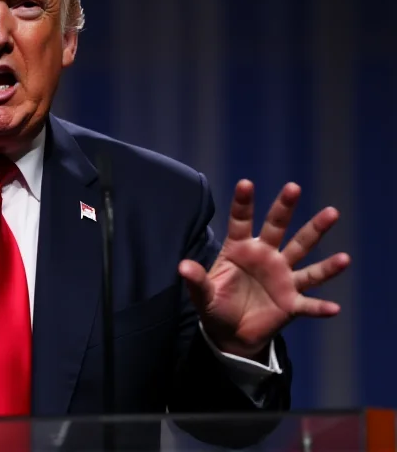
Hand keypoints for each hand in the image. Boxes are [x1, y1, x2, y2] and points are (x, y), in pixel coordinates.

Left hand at [178, 180, 349, 358]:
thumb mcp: (203, 294)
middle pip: (277, 228)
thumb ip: (196, 280)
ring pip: (302, 253)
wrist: (231, 333)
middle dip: (285, 208)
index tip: (245, 183)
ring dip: (315, 234)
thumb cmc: (217, 305)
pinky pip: (308, 303)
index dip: (243, 204)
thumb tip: (182, 266)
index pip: (241, 222)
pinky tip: (334, 307)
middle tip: (293, 187)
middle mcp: (265, 256)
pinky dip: (320, 307)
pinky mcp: (291, 303)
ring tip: (331, 215)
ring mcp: (282, 277)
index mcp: (240, 249)